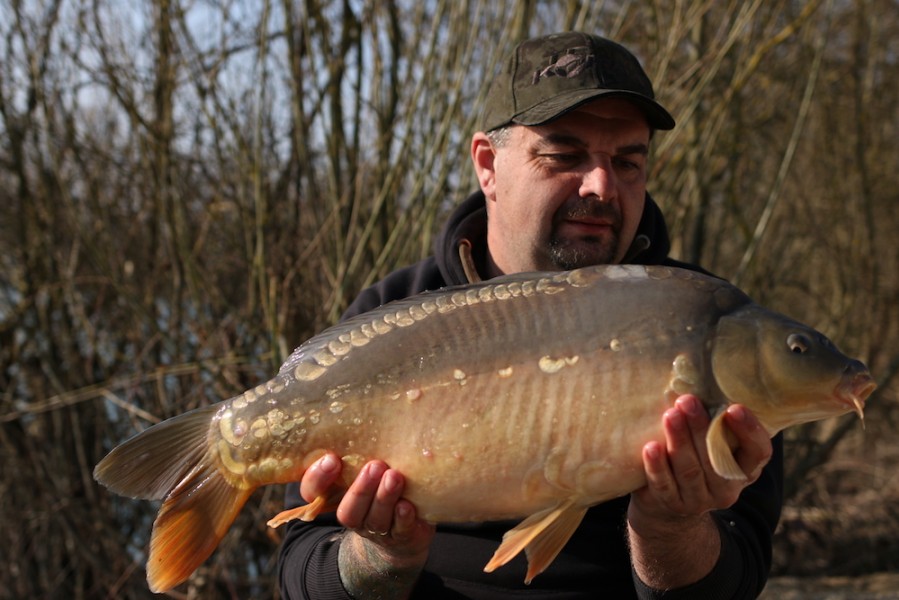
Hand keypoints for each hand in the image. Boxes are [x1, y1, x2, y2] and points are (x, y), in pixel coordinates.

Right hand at [300, 453, 434, 565]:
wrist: (403, 531)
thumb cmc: (380, 483)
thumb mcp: (363, 466)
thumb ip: (359, 450)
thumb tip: (360, 405)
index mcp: (336, 496)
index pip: (313, 492)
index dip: (318, 478)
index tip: (332, 459)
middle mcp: (354, 514)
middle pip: (348, 511)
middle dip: (360, 489)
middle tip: (375, 465)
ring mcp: (377, 529)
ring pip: (375, 519)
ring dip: (384, 498)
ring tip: (395, 476)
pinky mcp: (402, 536)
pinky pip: (401, 530)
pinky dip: (403, 518)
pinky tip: (407, 505)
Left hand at [626, 395, 772, 588]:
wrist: (668, 507)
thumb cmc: (695, 460)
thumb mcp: (711, 445)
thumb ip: (714, 422)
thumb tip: (700, 376)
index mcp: (744, 469)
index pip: (758, 453)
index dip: (749, 431)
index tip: (734, 407)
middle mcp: (726, 488)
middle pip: (716, 458)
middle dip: (700, 427)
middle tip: (687, 401)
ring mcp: (698, 500)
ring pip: (690, 470)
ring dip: (679, 441)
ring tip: (669, 416)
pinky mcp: (671, 504)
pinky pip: (664, 485)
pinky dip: (657, 466)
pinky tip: (650, 447)